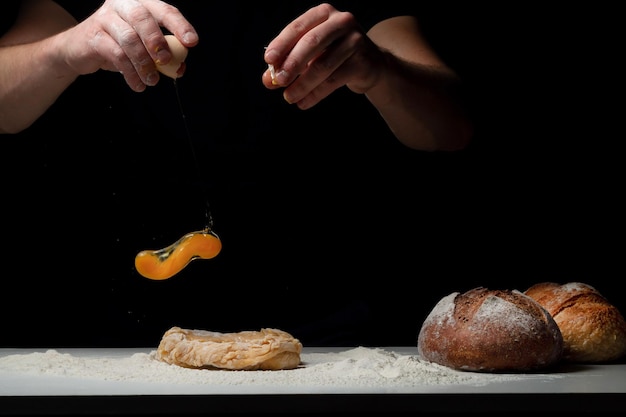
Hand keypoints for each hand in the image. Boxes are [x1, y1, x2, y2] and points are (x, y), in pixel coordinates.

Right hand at [57, 0, 197, 91]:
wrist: (79, 50)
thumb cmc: (117, 45)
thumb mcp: (143, 48)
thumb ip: (162, 55)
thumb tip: (179, 67)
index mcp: (140, 3)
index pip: (164, 9)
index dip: (179, 25)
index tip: (192, 42)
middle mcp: (122, 5)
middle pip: (143, 18)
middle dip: (158, 41)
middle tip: (166, 60)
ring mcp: (105, 18)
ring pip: (129, 39)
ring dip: (144, 63)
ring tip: (151, 80)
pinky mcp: (93, 35)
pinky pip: (116, 54)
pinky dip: (130, 73)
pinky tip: (137, 84)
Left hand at [262, 3, 383, 108]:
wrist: (370, 64)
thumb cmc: (333, 55)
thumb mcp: (310, 55)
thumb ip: (288, 63)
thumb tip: (267, 80)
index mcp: (324, 13)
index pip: (298, 27)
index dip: (282, 44)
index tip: (268, 60)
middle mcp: (341, 22)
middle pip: (311, 42)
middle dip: (292, 63)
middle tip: (278, 81)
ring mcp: (355, 40)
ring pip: (323, 65)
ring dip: (303, 84)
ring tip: (289, 97)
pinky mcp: (363, 61)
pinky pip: (334, 80)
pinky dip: (316, 94)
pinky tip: (304, 102)